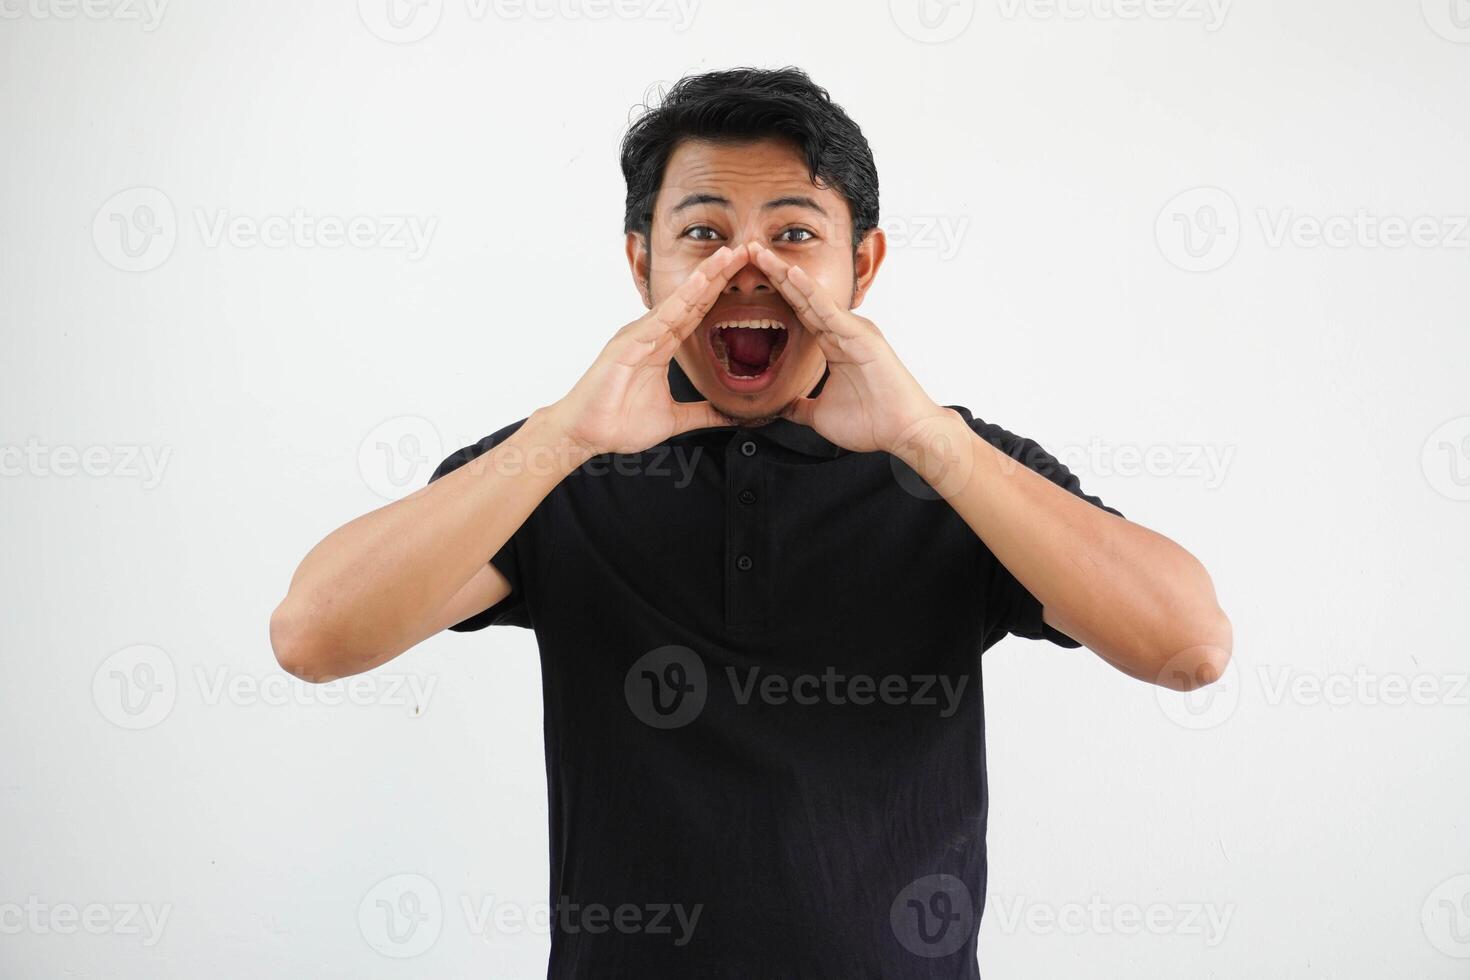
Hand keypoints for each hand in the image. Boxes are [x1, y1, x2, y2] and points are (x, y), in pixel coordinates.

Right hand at [548, 245, 748, 455]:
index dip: (720, 292)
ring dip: (704, 277)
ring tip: (727, 255)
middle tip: (745, 250)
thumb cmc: (619, 422)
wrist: (585, 434)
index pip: (697, 312)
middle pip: (692, 299)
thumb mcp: (674, 419)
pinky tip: (700, 283)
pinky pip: (660, 318)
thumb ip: (703, 414)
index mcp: (661, 346)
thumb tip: (730, 416)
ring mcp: (639, 335)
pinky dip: (681, 300)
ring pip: (679, 301)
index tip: (744, 273)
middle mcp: (651, 333)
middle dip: (718, 274)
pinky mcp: (629, 344)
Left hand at [746, 241, 952, 454]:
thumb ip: (799, 406)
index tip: (750, 276)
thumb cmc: (870, 423)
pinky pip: (830, 311)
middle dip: (776, 274)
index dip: (776, 293)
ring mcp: (853, 330)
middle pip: (802, 297)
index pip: (798, 312)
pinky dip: (811, 292)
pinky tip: (792, 275)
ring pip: (813, 297)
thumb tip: (779, 407)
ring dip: (787, 275)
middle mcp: (843, 330)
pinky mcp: (862, 336)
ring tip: (762, 254)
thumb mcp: (820, 415)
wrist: (903, 433)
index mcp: (834, 344)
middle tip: (750, 250)